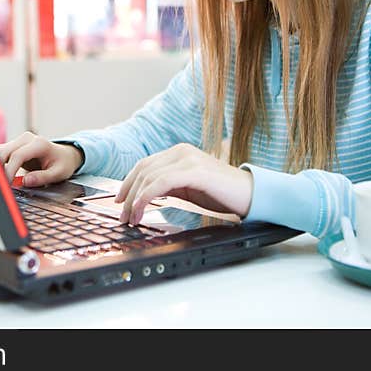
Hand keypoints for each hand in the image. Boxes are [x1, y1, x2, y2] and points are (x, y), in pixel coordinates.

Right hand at [0, 132, 82, 186]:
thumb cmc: (63, 163)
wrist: (65, 155)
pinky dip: (0, 164)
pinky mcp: (15, 146)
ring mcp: (20, 141)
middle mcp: (28, 139)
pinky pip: (2, 154)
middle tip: (2, 184)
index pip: (18, 155)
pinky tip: (3, 175)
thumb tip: (25, 181)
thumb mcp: (58, 173)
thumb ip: (42, 177)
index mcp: (39, 144)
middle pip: (5, 150)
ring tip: (2, 180)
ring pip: (0, 151)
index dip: (10, 170)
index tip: (7, 184)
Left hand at [114, 143, 252, 224]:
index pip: (144, 165)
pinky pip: (160, 183)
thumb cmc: (221, 193)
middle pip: (143, 170)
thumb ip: (169, 185)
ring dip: (135, 200)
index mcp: (179, 152)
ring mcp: (187, 159)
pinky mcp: (194, 171)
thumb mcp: (189, 187)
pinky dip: (146, 198)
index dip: (128, 183)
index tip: (120, 201)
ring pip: (148, 176)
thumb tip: (145, 196)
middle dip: (128, 194)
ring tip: (131, 218)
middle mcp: (181, 151)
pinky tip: (142, 210)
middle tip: (122, 215)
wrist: (250, 194)